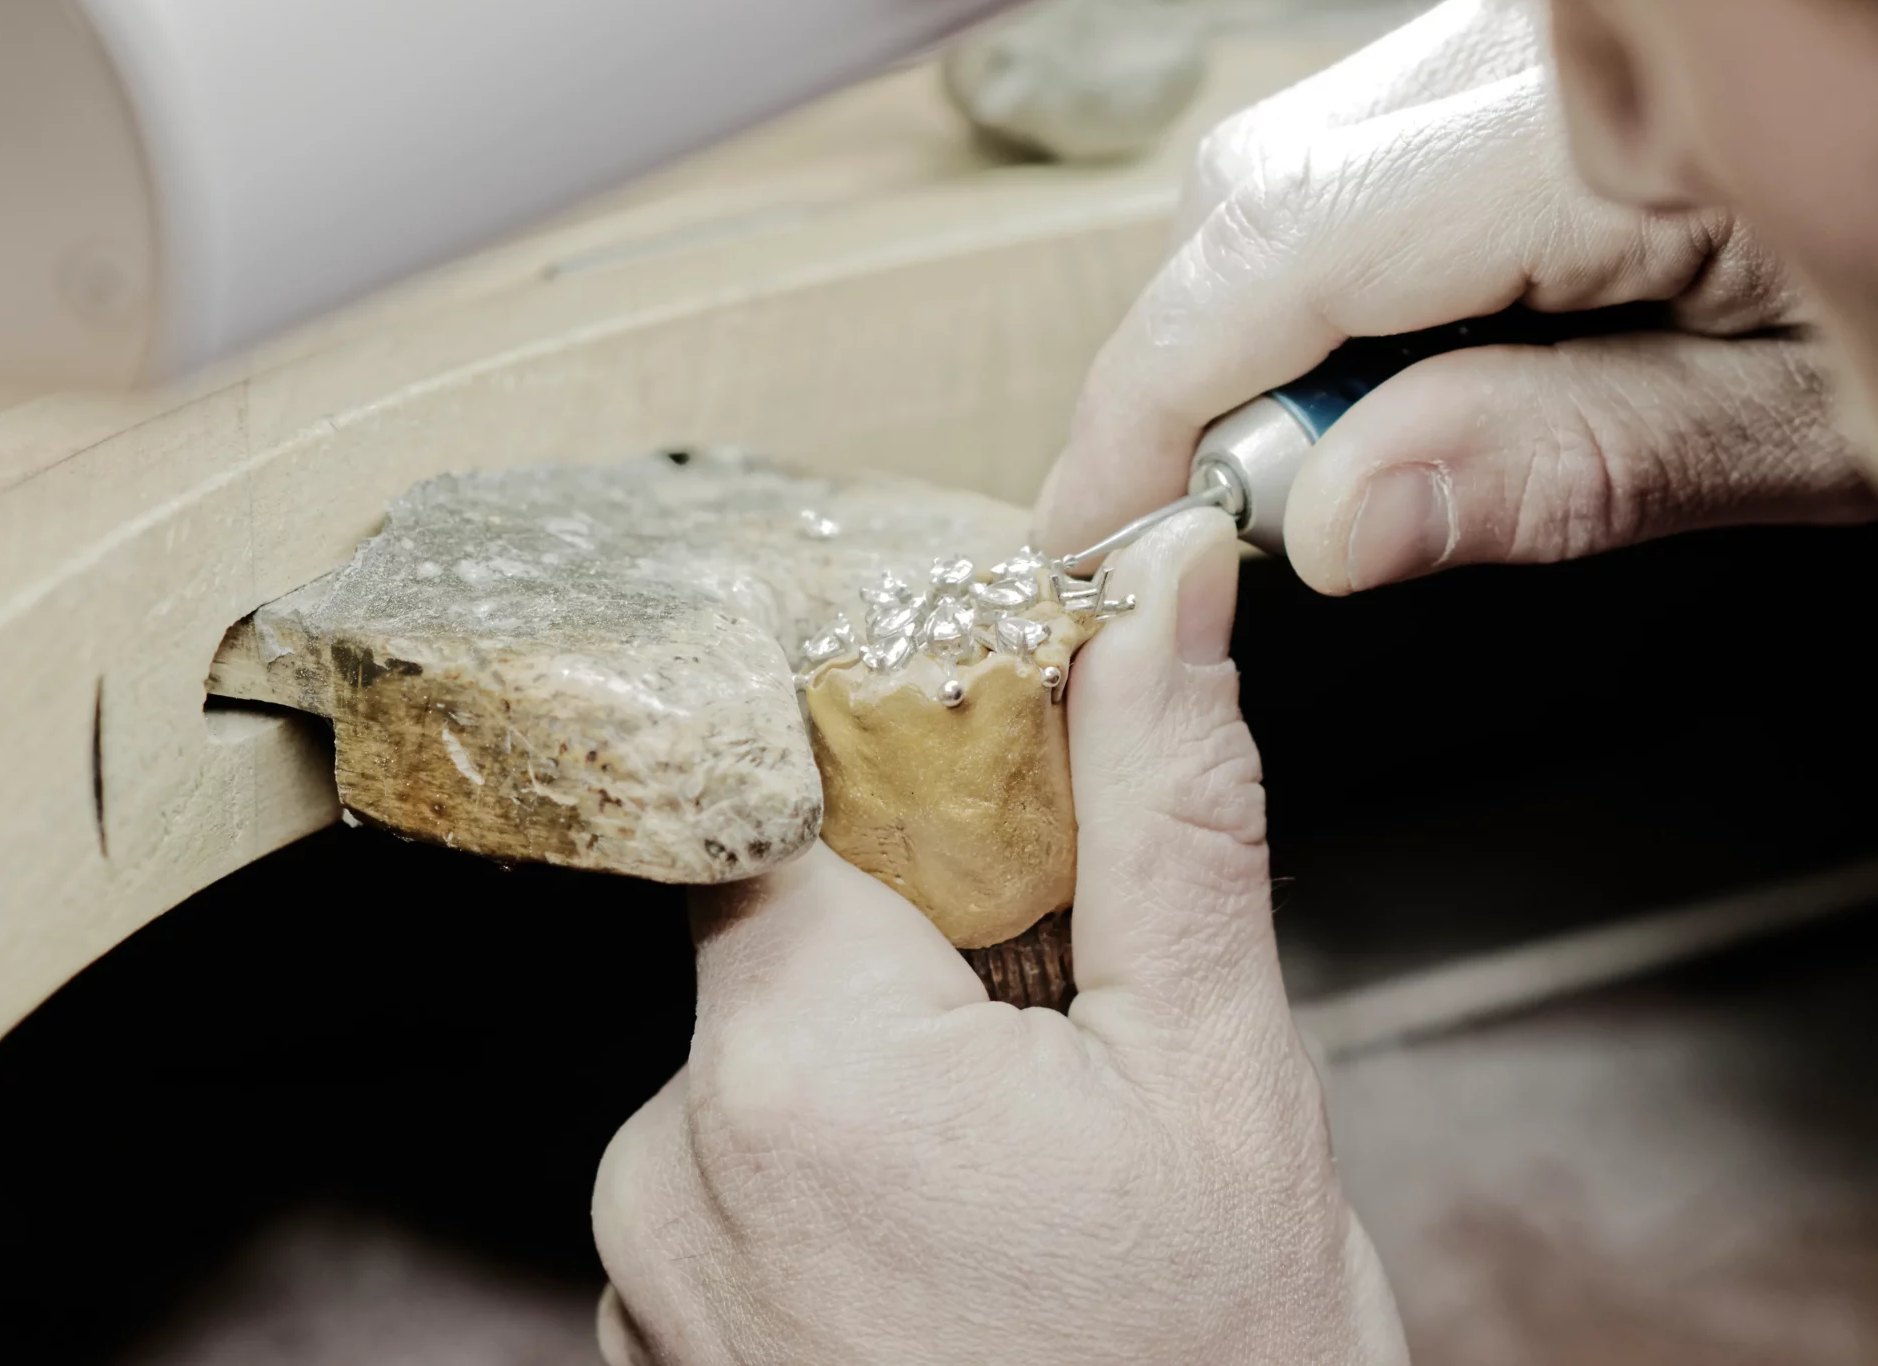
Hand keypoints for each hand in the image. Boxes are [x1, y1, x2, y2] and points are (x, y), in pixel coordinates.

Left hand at [592, 511, 1407, 1365]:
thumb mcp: (1222, 1077)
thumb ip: (1169, 809)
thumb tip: (1163, 588)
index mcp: (797, 1068)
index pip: (780, 789)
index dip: (902, 756)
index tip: (1008, 781)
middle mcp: (670, 1172)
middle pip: (784, 929)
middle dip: (931, 936)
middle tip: (1077, 1023)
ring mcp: (656, 1283)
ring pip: (773, 1058)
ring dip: (899, 1066)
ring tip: (1044, 1172)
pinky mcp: (673, 1351)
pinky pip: (748, 1181)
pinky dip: (853, 1176)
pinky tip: (978, 1252)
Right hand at [1036, 0, 1877, 591]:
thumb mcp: (1800, 429)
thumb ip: (1553, 465)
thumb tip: (1326, 527)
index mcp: (1615, 119)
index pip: (1294, 252)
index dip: (1155, 399)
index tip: (1088, 533)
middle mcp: (1547, 25)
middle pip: (1264, 193)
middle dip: (1218, 375)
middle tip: (1279, 532)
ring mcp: (1531, 12)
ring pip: (1298, 167)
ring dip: (1286, 330)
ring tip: (1392, 456)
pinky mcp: (1535, 32)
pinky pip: (1370, 147)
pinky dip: (1355, 274)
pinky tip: (1443, 360)